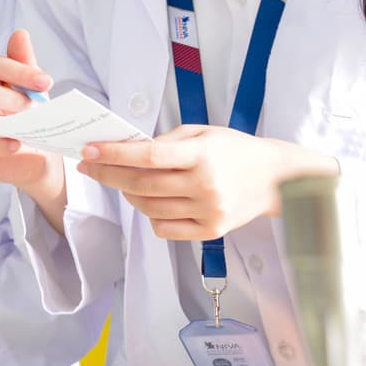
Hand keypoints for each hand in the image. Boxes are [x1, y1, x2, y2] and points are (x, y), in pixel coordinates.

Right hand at [0, 29, 64, 209]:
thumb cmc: (27, 118)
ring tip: (27, 126)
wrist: (35, 156)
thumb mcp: (29, 88)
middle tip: (33, 105)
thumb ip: (23, 62)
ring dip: (5, 121)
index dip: (17, 70)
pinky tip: (16, 144)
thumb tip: (20, 33)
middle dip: (9, 96)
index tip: (44, 81)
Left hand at [77, 125, 338, 240]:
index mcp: (202, 155)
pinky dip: (149, 215)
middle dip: (108, 174)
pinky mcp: (210, 231)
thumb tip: (124, 150)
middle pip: (142, 184)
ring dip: (127, 194)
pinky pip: (163, 227)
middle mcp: (205, 186)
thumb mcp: (202, 133)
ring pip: (148, 207)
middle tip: (89, 166)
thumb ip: (165, 142)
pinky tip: (148, 201)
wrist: (276, 179)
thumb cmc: (234, 150)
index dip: (114, 155)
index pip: (148, 157)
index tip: (89, 151)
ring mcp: (208, 212)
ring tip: (122, 181)